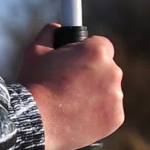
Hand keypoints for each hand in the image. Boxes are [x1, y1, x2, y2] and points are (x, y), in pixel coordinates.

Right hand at [17, 24, 124, 149]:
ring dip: (96, 95)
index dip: (87, 53)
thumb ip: (50, 33)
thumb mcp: (36, 51)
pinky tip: (79, 116)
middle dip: (93, 75)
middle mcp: (113, 72)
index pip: (101, 45)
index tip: (77, 63)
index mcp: (97, 51)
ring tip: (71, 104)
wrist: (34, 122)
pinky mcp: (115, 118)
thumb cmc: (33, 85)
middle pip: (107, 69)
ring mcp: (116, 97)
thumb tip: (56, 28)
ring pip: (109, 92)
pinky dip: (98, 115)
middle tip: (71, 85)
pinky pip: (110, 112)